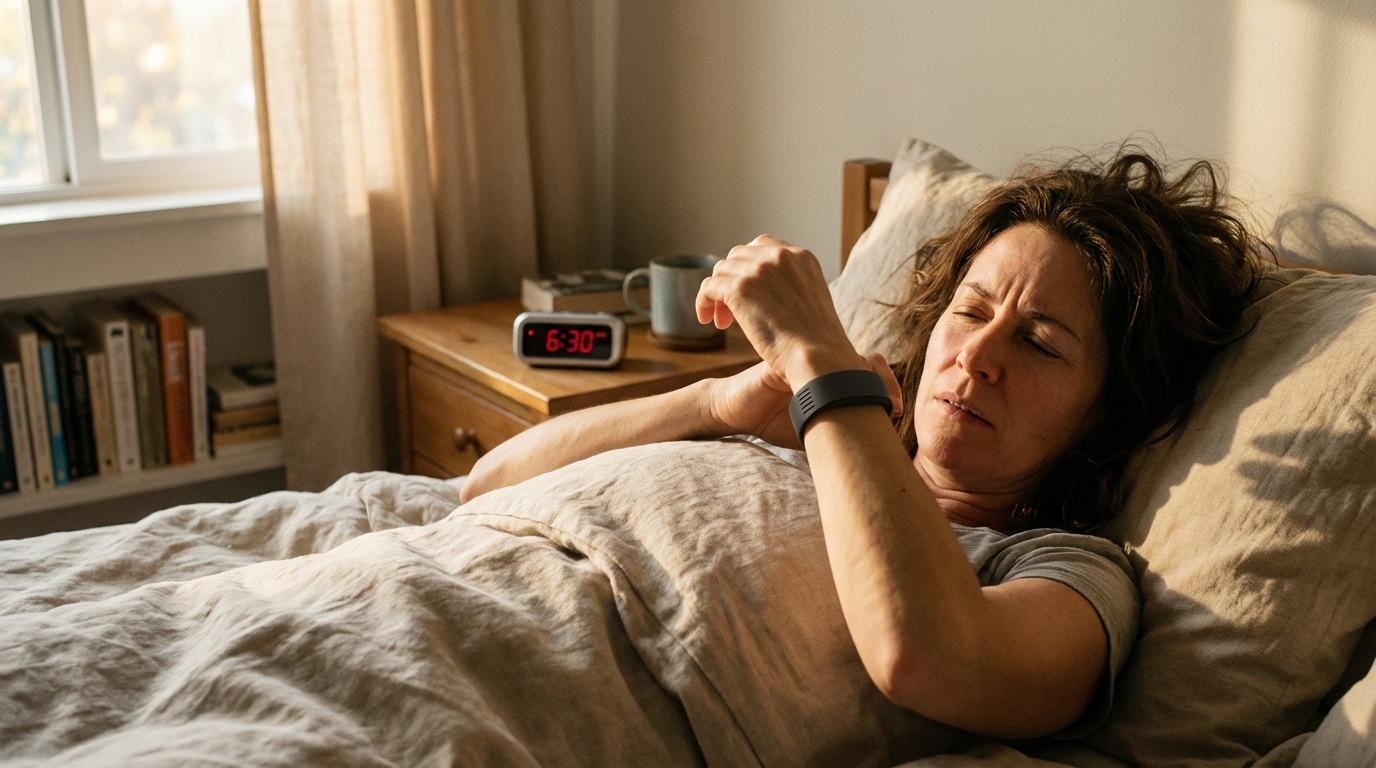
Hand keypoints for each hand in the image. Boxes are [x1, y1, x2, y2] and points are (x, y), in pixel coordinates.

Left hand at [696, 235, 866, 388]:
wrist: (818, 357)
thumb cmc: (818, 343)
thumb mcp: (811, 300)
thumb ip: (790, 287)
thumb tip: (763, 294)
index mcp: (801, 256)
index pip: (762, 247)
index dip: (748, 268)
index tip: (747, 291)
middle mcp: (780, 256)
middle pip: (739, 256)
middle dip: (732, 280)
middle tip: (732, 311)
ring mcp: (759, 270)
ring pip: (721, 271)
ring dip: (718, 294)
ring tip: (723, 320)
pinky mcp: (740, 288)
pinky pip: (708, 287)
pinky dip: (704, 302)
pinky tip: (707, 320)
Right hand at [708, 353, 904, 449]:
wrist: (734, 412)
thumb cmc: (774, 421)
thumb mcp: (813, 431)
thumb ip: (839, 438)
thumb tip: (873, 467)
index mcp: (831, 372)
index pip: (870, 369)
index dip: (887, 386)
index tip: (897, 411)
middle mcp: (820, 360)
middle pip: (862, 361)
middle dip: (881, 381)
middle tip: (894, 407)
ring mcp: (800, 358)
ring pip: (841, 360)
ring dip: (861, 378)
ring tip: (873, 402)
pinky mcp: (778, 362)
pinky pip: (806, 364)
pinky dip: (823, 379)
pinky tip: (834, 396)